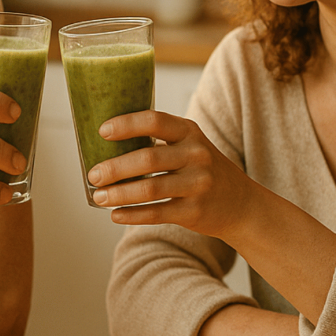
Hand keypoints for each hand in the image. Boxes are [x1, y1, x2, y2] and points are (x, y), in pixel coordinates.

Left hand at [86, 110, 273, 236]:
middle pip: (148, 158)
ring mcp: (198, 184)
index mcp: (190, 132)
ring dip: (118, 194)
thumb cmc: (202, 170)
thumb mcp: (190, 146)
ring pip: (149, 189)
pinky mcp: (195, 211)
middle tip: (93, 175)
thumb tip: (106, 149)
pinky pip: (157, 213)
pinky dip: (132, 215)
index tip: (102, 131)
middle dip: (115, 167)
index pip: (155, 121)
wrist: (241, 204)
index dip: (126, 124)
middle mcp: (196, 155)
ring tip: (99, 197)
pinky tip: (116, 215)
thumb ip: (159, 143)